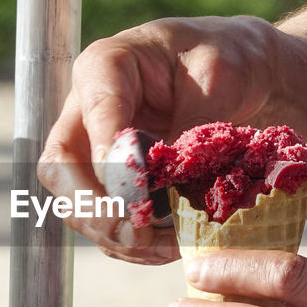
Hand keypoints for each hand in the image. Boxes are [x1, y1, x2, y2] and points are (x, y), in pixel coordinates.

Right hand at [39, 15, 284, 263]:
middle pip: (61, 169)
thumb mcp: (221, 76)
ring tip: (167, 247)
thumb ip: (189, 123)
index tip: (136, 193)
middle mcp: (87, 109)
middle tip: (139, 233)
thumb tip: (163, 182)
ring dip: (116, 234)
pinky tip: (167, 248)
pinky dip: (130, 243)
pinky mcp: (112, 179)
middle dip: (95, 209)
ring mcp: (95, 148)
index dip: (108, 158)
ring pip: (76, 203)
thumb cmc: (229, 58)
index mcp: (106, 66)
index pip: (93, 113)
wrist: (245, 71)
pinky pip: (104, 219)